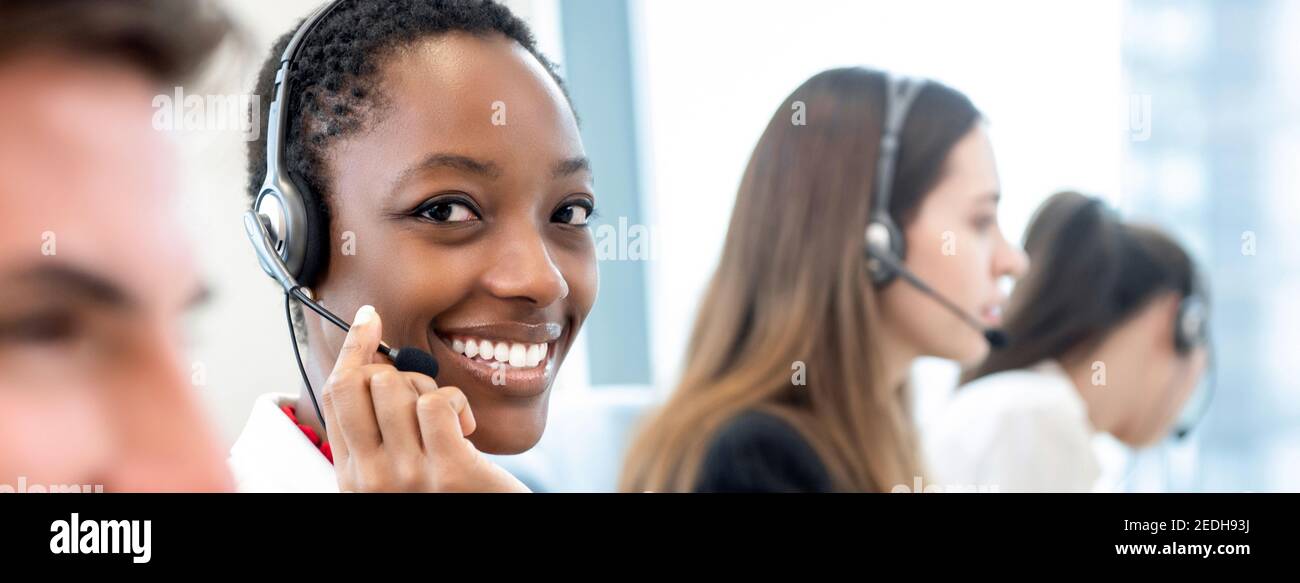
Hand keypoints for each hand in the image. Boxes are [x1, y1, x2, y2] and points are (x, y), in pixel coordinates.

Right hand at [319, 305, 528, 491]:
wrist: (488, 541)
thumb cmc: (448, 495)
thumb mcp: (398, 469)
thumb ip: (379, 429)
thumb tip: (375, 360)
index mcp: (350, 475)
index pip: (335, 393)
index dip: (353, 348)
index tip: (368, 318)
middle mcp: (370, 479)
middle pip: (363, 382)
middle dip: (400, 373)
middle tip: (426, 400)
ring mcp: (407, 477)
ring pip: (399, 387)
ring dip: (432, 390)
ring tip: (450, 423)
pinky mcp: (448, 472)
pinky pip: (436, 403)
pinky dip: (457, 403)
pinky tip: (467, 429)